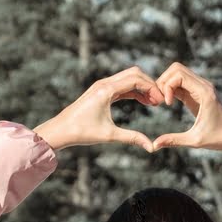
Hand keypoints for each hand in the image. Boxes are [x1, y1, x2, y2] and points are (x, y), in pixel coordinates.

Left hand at [34, 66, 165, 151]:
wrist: (60, 130)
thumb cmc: (81, 132)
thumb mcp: (109, 135)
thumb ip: (132, 138)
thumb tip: (151, 148)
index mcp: (106, 90)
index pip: (135, 80)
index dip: (152, 88)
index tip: (161, 102)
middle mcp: (104, 83)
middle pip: (134, 74)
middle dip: (149, 85)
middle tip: (160, 101)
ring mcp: (102, 86)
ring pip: (128, 78)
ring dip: (142, 87)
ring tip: (154, 103)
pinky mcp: (100, 91)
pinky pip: (122, 85)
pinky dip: (134, 91)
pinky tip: (143, 102)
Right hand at [150, 62, 221, 152]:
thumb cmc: (218, 138)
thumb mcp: (195, 141)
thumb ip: (173, 140)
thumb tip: (154, 145)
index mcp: (205, 93)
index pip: (179, 74)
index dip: (167, 86)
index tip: (166, 104)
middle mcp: (204, 85)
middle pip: (176, 68)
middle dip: (164, 81)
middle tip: (160, 100)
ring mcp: (202, 87)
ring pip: (178, 73)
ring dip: (167, 84)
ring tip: (163, 102)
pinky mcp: (199, 92)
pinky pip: (182, 82)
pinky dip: (172, 89)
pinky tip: (169, 103)